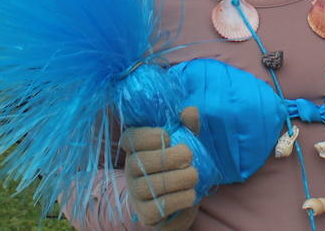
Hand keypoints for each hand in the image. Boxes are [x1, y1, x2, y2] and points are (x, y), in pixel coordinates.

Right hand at [121, 107, 200, 229]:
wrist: (180, 199)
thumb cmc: (179, 164)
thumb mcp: (185, 141)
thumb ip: (187, 126)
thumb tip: (190, 111)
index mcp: (136, 147)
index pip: (132, 138)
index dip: (149, 136)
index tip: (168, 137)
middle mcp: (130, 169)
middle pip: (142, 162)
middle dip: (172, 158)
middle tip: (189, 157)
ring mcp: (135, 193)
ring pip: (151, 185)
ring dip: (180, 179)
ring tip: (194, 176)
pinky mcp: (145, 214)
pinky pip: (159, 207)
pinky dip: (179, 199)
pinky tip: (190, 194)